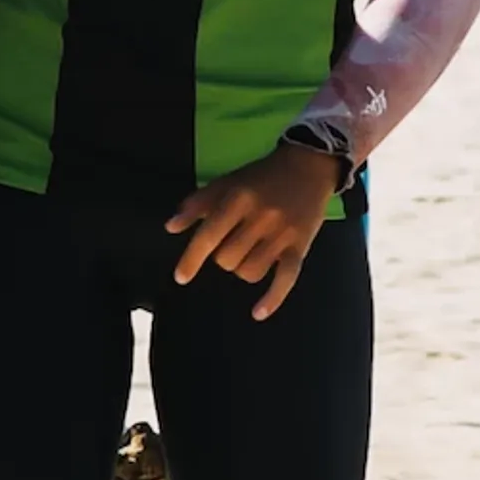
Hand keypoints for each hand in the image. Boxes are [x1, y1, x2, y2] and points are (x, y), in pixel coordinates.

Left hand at [169, 133, 342, 319]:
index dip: (192, 258)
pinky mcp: (300, 245)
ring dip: (242, 269)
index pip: (209, 235)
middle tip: (232, 243)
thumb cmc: (262, 176)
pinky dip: (272, 298)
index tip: (181, 277)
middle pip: (227, 259)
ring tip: (249, 254)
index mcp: (238, 198)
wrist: (309, 166)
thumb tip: (171, 227)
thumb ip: (197, 203)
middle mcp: (260, 217)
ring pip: (250, 272)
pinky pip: (286, 278)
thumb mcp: (228, 181)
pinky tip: (258, 312)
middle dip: (223, 257)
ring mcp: (282, 233)